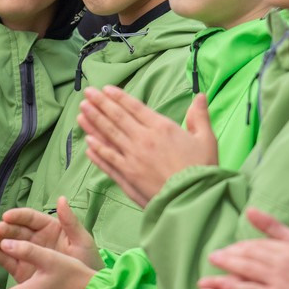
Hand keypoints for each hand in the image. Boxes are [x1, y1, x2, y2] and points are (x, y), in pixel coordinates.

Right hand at [0, 196, 101, 280]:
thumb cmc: (88, 263)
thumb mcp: (82, 242)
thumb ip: (70, 222)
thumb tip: (61, 198)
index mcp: (51, 229)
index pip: (31, 219)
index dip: (19, 216)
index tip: (7, 216)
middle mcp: (37, 239)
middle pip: (17, 230)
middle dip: (3, 229)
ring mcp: (29, 254)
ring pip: (9, 243)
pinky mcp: (23, 270)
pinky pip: (8, 259)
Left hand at [78, 87, 217, 207]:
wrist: (193, 199)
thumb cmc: (202, 169)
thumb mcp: (206, 139)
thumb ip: (200, 116)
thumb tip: (201, 96)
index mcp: (161, 127)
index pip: (134, 107)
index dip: (118, 97)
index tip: (105, 89)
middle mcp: (143, 139)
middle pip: (117, 118)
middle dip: (100, 104)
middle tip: (87, 93)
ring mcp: (132, 158)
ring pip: (108, 135)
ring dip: (93, 122)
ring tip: (81, 111)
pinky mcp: (127, 175)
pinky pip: (108, 159)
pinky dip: (97, 150)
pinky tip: (88, 142)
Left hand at [199, 211, 288, 288]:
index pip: (263, 243)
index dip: (246, 245)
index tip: (234, 247)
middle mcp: (280, 261)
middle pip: (249, 255)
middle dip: (229, 256)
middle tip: (214, 257)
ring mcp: (276, 279)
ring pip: (244, 272)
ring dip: (224, 272)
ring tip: (208, 275)